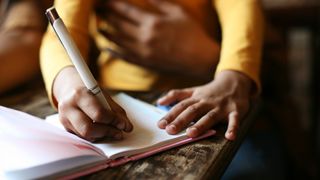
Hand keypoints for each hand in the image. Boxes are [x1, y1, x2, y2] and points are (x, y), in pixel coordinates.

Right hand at [53, 67, 132, 141]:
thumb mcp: (104, 96)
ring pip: (85, 135)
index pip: (98, 113)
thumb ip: (117, 111)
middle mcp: (68, 107)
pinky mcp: (65, 127)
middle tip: (119, 132)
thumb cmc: (90, 92)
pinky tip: (102, 131)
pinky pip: (82, 137)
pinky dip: (95, 136)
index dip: (113, 121)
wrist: (70, 89)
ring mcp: (64, 118)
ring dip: (102, 135)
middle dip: (107, 132)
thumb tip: (127, 127)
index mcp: (80, 94)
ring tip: (112, 131)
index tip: (123, 124)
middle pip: (89, 128)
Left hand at [99, 0, 219, 77]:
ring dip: (106, 33)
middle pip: (119, 24)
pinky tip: (106, 48)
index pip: (126, 10)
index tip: (104, 0)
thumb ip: (160, 3)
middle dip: (106, 15)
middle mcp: (144, 37)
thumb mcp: (178, 13)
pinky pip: (124, 57)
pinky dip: (113, 52)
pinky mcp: (144, 63)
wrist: (198, 59)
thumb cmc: (191, 34)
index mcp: (153, 22)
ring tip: (99, 26)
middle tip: (97, 10)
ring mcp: (143, 51)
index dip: (113, 4)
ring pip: (118, 41)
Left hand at [157, 70, 252, 139]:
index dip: (170, 115)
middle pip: (192, 111)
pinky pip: (234, 120)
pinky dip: (233, 128)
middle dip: (181, 120)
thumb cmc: (210, 91)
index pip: (181, 106)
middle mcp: (207, 102)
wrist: (234, 81)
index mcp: (196, 98)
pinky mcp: (235, 110)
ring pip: (210, 116)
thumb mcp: (193, 91)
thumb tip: (158, 102)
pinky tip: (230, 137)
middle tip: (170, 130)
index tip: (160, 125)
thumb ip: (176, 95)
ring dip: (201, 124)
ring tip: (191, 134)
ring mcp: (221, 107)